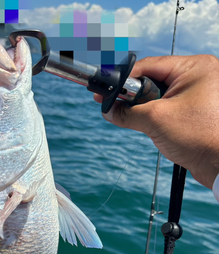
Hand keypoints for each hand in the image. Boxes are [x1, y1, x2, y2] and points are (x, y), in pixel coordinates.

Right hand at [94, 55, 218, 188]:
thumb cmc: (199, 136)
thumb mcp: (156, 120)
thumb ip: (128, 112)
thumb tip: (109, 110)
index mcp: (193, 67)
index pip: (148, 65)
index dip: (124, 78)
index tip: (105, 88)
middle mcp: (197, 77)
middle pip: (153, 80)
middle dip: (133, 95)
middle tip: (113, 105)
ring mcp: (198, 95)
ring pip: (159, 97)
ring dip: (144, 109)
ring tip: (135, 120)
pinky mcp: (195, 113)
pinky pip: (168, 109)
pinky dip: (155, 117)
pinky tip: (149, 128)